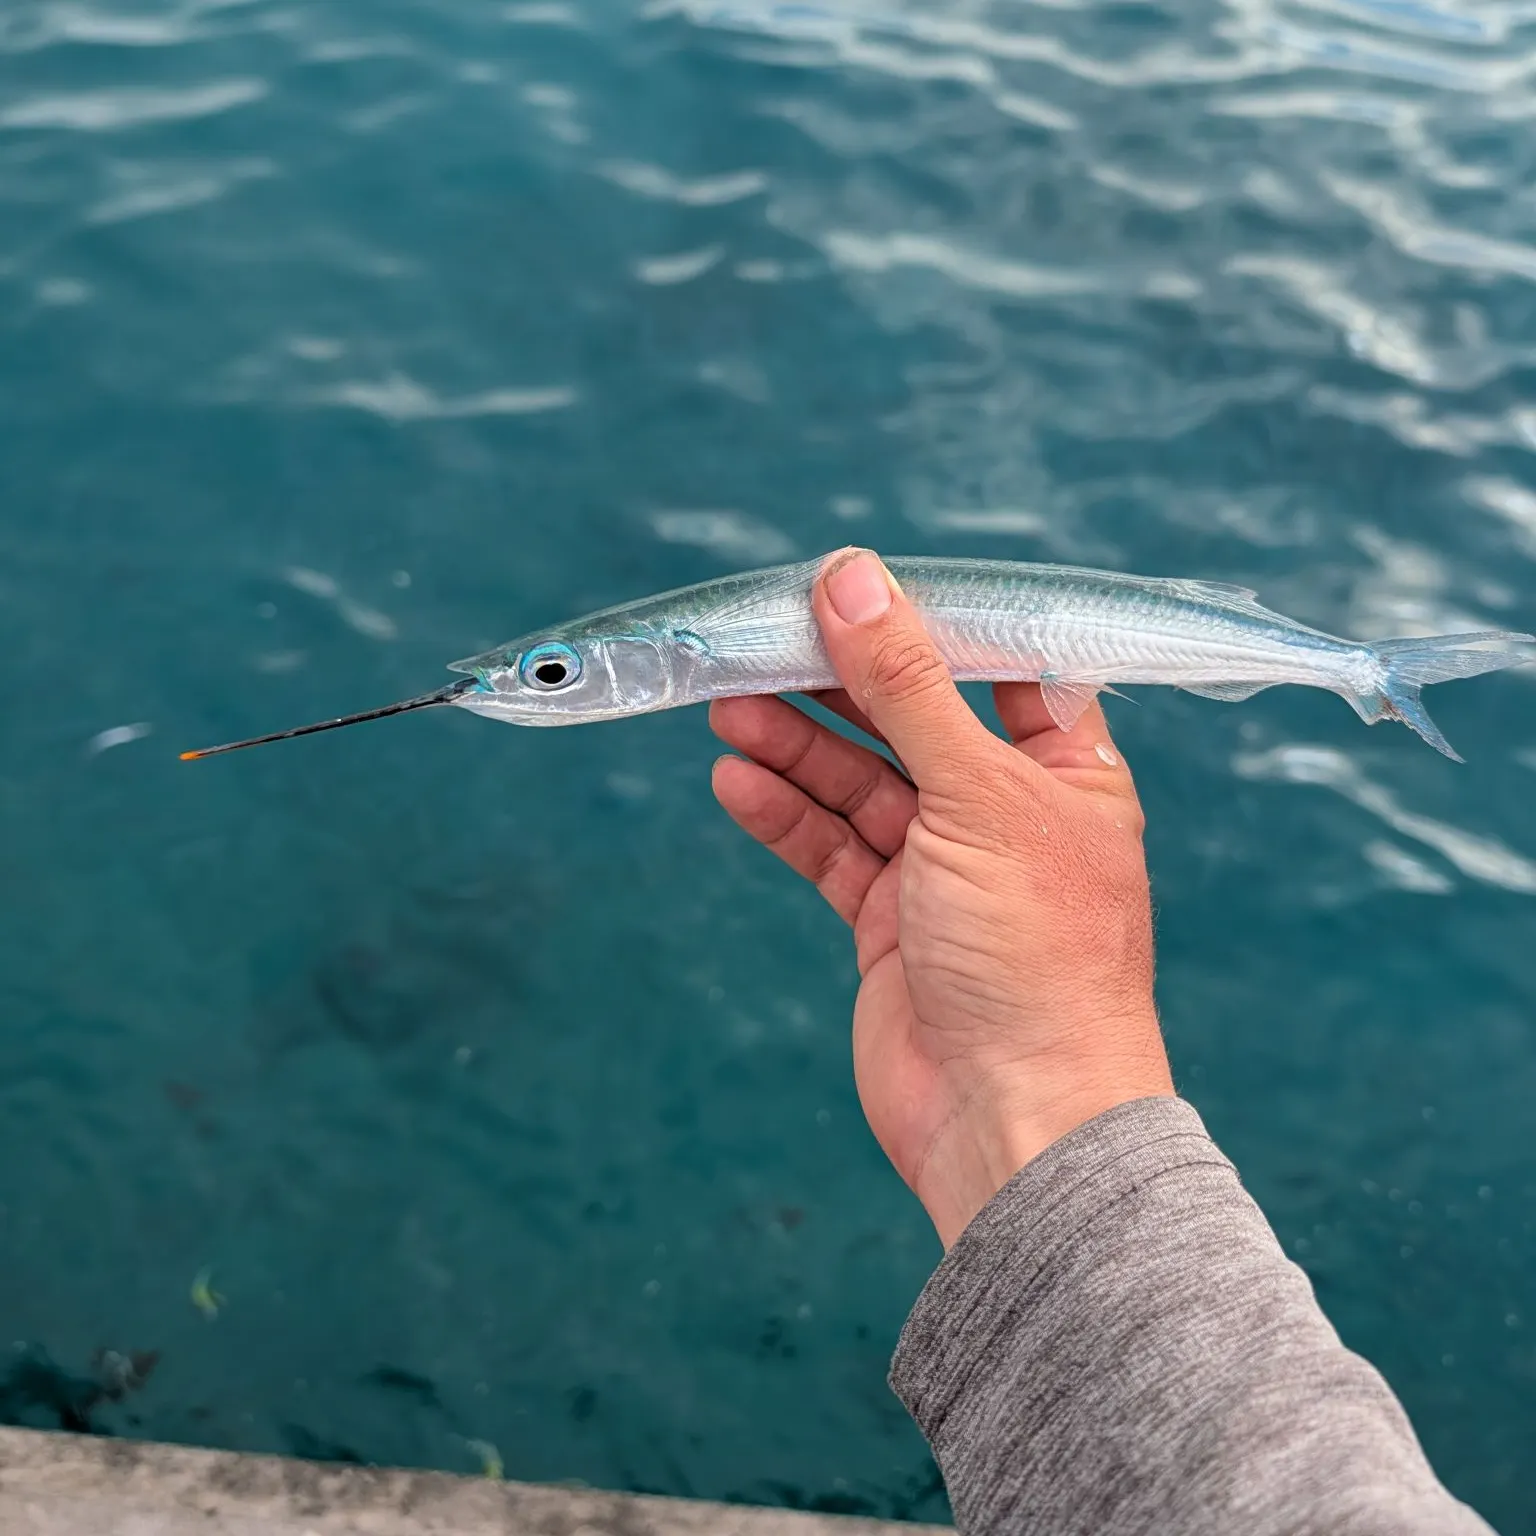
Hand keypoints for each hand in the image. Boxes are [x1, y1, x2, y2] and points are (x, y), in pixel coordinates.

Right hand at [710, 549, 1172, 1246]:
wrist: (1015, 1118)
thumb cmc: (1035, 953)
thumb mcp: (976, 794)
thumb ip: (908, 686)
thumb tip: (853, 577)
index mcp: (1064, 770)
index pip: (996, 667)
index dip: (927, 624)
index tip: (853, 585)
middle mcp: (1005, 812)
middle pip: (910, 721)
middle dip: (837, 684)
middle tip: (761, 643)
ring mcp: (944, 869)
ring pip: (858, 786)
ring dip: (794, 746)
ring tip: (727, 706)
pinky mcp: (890, 922)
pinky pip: (830, 850)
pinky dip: (784, 816)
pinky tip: (736, 782)